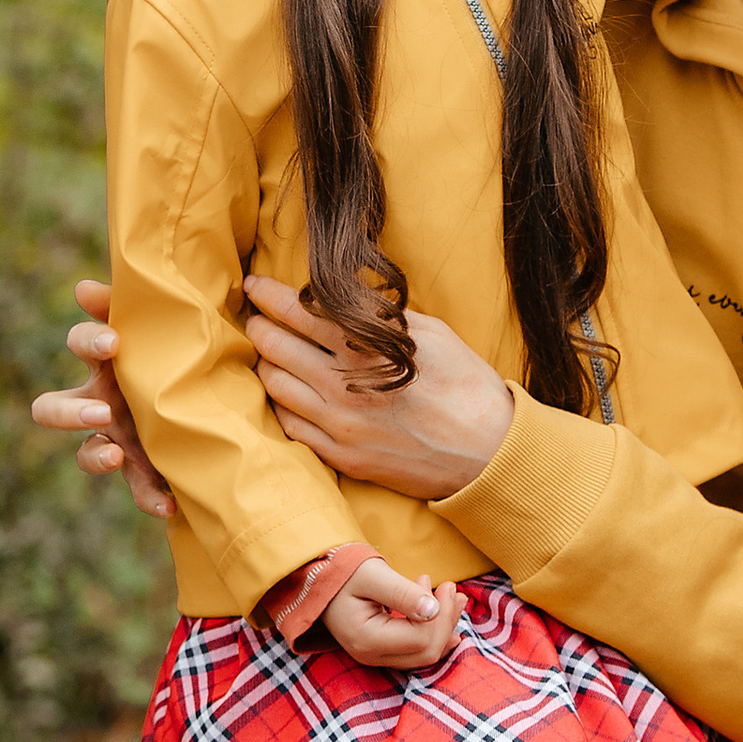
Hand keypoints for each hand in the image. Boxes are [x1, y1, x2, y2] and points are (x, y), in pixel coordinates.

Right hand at [30, 281, 174, 521]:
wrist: (224, 399)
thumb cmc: (190, 350)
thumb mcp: (173, 327)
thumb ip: (139, 306)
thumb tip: (82, 287)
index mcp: (110, 360)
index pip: (79, 343)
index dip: (87, 341)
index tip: (114, 344)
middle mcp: (102, 400)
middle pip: (51, 408)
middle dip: (70, 411)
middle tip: (103, 410)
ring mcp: (117, 438)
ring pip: (85, 454)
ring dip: (95, 456)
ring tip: (117, 455)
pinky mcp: (141, 470)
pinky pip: (136, 490)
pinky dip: (148, 497)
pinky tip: (168, 501)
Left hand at [245, 281, 515, 499]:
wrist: (488, 453)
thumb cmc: (466, 386)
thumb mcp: (432, 333)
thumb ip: (382, 314)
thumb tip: (344, 292)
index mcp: (367, 349)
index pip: (300, 312)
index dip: (270, 295)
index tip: (254, 284)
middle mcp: (344, 387)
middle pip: (276, 347)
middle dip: (259, 326)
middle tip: (254, 316)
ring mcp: (339, 425)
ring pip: (276, 387)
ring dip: (265, 364)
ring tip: (266, 353)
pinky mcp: (341, 457)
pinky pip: (290, 427)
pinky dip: (281, 405)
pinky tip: (286, 393)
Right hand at [323, 559, 463, 670]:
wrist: (318, 578)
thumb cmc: (344, 572)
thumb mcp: (372, 575)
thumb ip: (402, 593)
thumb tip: (433, 610)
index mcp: (367, 640)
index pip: (421, 639)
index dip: (440, 614)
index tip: (438, 582)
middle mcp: (371, 656)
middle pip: (426, 652)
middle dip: (446, 621)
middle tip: (451, 588)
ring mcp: (376, 657)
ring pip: (424, 654)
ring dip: (444, 626)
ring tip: (453, 596)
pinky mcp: (381, 651)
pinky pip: (415, 650)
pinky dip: (434, 632)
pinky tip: (446, 618)